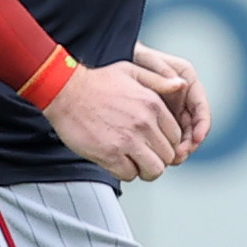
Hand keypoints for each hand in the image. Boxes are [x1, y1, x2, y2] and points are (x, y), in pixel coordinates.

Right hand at [44, 57, 190, 181]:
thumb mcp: (132, 71)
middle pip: (168, 156)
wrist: (64, 91)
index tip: (154, 143)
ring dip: (145, 169)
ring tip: (134, 162)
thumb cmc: (97, 82)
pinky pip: (130, 175)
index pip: (176, 136)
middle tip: (144, 155)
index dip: (167, 143)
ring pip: (154, 170)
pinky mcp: (110, 154)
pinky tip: (117, 162)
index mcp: (153, 105)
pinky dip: (126, 172)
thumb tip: (182, 85)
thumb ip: (160, 80)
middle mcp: (144, 124)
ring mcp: (128, 141)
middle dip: (158, 158)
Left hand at [127, 42, 211, 153]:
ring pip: (181, 135)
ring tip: (170, 160)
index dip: (202, 125)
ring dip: (179, 149)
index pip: (200, 107)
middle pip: (193, 126)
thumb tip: (182, 84)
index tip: (197, 139)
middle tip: (179, 155)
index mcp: (186, 80)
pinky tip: (159, 156)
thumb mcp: (145, 61)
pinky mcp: (160, 119)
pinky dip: (166, 148)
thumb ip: (162, 71)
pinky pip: (167, 137)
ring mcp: (172, 108)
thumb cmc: (130, 57)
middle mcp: (183, 96)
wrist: (112, 63)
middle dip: (189, 143)